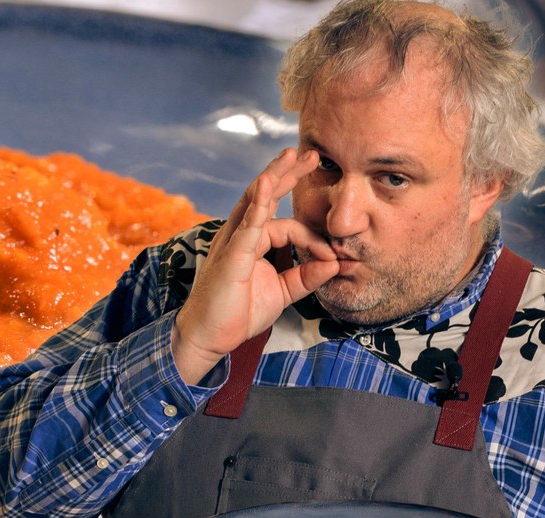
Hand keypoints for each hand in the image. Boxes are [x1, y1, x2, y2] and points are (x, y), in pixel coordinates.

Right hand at [171, 149, 337, 383]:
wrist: (209, 336)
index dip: (313, 237)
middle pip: (265, 196)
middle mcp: (240, 236)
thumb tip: (335, 263)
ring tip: (290, 156)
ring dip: (274, 176)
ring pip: (255, 200)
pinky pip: (248, 223)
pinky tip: (267, 184)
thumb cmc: (237, 313)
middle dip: (287, 174)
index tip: (333, 257)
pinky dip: (258, 203)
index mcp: (252, 243)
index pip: (287, 226)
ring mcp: (234, 242)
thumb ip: (306, 276)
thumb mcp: (281, 293)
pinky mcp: (232, 254)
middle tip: (309, 155)